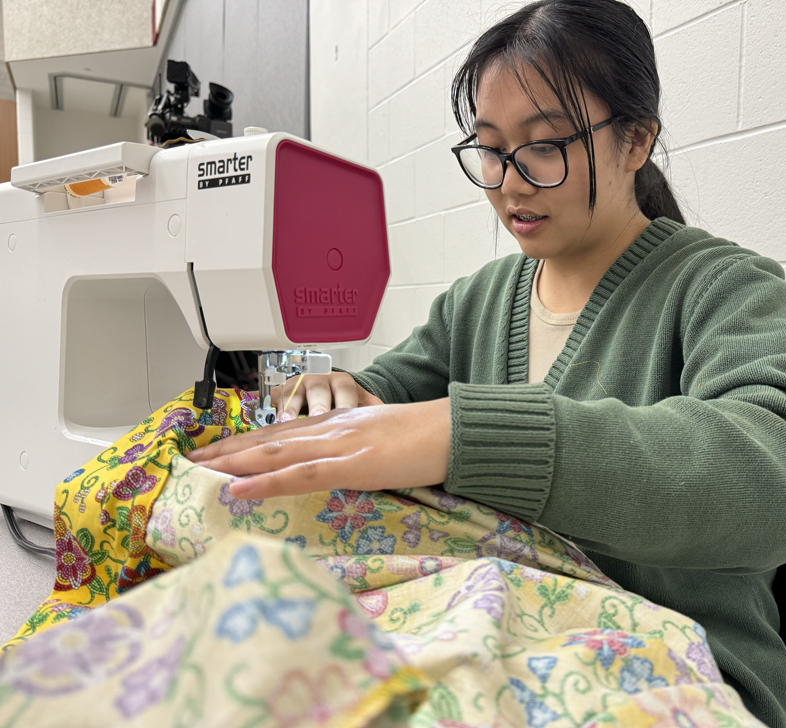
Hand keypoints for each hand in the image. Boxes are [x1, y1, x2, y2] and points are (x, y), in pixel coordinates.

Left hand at [184, 398, 450, 499]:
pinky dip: (266, 481)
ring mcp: (339, 444)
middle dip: (227, 450)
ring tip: (199, 471)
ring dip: (233, 462)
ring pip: (275, 452)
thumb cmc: (427, 437)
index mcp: (338, 423)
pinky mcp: (352, 465)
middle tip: (189, 460)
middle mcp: (331, 428)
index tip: (217, 449)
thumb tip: (342, 466)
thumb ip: (358, 449)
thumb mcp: (384, 439)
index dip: (246, 440)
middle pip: (269, 438)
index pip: (282, 430)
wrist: (455, 429)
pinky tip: (239, 489)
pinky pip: (301, 475)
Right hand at [271, 372, 383, 420]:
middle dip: (317, 404)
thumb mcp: (365, 408)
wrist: (332, 396)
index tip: (346, 416)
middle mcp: (321, 380)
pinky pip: (275, 399)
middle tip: (317, 417)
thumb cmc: (349, 406)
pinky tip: (272, 423)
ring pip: (294, 392)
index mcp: (344, 383)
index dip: (345, 403)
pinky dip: (273, 410)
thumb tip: (393, 430)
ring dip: (290, 407)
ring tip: (287, 421)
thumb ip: (376, 416)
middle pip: (318, 389)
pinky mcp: (282, 393)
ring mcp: (299, 385)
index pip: (346, 390)